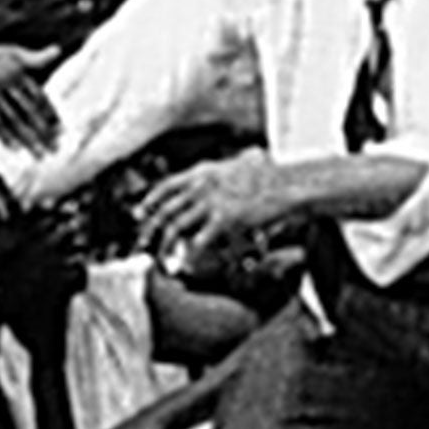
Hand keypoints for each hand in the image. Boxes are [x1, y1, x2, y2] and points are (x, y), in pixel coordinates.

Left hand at [138, 149, 280, 269]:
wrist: (287, 184)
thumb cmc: (268, 176)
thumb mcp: (239, 163)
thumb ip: (223, 169)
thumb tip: (218, 169)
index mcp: (202, 171)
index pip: (166, 185)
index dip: (150, 201)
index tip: (141, 214)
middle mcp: (201, 184)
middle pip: (166, 209)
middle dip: (151, 230)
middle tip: (144, 244)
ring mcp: (211, 202)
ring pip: (176, 227)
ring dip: (166, 247)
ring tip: (163, 261)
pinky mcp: (224, 219)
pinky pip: (199, 241)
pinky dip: (190, 256)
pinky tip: (187, 265)